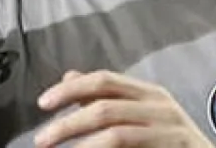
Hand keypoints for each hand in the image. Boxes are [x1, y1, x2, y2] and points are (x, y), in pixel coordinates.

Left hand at [35, 70, 211, 146]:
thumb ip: (107, 98)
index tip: (42, 103)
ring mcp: (168, 128)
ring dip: (79, 143)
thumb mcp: (140, 114)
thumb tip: (69, 76)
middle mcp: (160, 105)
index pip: (104, 80)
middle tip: (41, 139)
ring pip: (114, 133)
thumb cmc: (169, 142)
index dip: (70, 89)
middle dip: (67, 123)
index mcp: (149, 92)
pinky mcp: (174, 147)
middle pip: (104, 105)